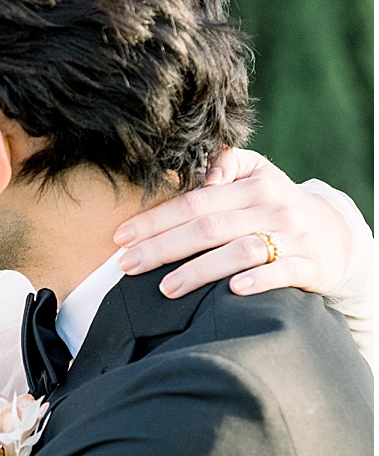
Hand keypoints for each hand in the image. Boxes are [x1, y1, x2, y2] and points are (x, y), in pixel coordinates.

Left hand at [113, 149, 352, 299]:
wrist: (336, 234)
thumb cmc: (277, 205)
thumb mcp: (258, 174)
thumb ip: (225, 163)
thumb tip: (198, 174)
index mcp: (252, 186)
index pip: (195, 201)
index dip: (156, 219)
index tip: (121, 237)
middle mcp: (271, 208)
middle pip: (208, 227)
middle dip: (163, 247)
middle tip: (127, 265)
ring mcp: (292, 237)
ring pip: (240, 251)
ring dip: (200, 271)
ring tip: (165, 288)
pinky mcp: (310, 266)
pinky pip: (282, 272)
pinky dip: (258, 280)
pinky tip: (232, 291)